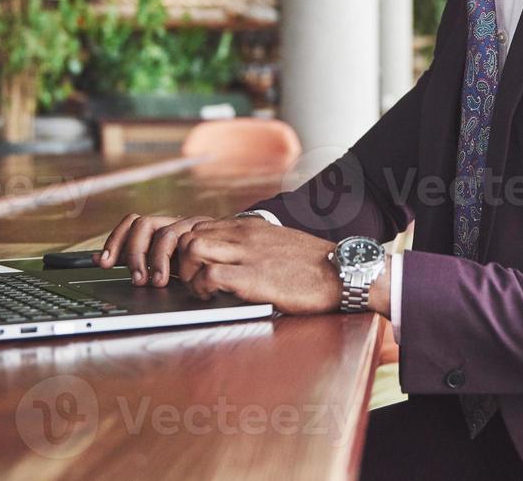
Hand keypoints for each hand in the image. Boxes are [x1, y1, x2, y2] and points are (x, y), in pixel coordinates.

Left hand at [95, 214, 216, 285]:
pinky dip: (182, 263)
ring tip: (158, 281)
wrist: (250, 257)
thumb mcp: (171, 265)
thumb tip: (96, 258)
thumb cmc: (206, 264)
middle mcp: (178, 223)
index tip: (104, 263)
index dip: (115, 240)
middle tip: (136, 278)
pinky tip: (186, 282)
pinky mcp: (218, 233)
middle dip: (133, 253)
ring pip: (166, 234)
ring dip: (156, 259)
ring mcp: (197, 227)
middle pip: (144, 223)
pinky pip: (194, 242)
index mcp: (165, 229)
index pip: (134, 223)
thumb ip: (138, 259)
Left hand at [174, 218, 368, 315]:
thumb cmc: (313, 265)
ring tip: (199, 289)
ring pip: (192, 248)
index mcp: (249, 226)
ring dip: (187, 272)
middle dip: (180, 260)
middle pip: (188, 234)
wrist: (343, 271)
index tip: (191, 268)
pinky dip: (202, 287)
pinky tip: (212, 298)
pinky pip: (209, 275)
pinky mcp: (252, 277)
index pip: (199, 225)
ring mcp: (247, 253)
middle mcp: (243, 235)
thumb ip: (254, 245)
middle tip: (190, 281)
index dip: (187, 249)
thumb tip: (235, 258)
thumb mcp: (279, 243)